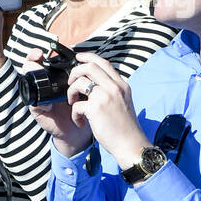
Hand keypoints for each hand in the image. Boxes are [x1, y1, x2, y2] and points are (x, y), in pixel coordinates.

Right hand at [24, 48, 92, 155]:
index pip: (39, 60)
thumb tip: (78, 54)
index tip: (43, 51)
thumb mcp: (80, 85)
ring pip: (28, 81)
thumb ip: (78, 73)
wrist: (78, 127)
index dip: (37, 54)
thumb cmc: (81, 104)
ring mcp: (37, 96)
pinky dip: (38, 99)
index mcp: (51, 76)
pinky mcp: (37, 109)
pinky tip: (46, 98)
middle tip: (38, 55)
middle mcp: (42, 85)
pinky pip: (32, 102)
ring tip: (35, 68)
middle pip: (30, 67)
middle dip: (31, 59)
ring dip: (31, 73)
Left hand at [65, 53, 150, 167]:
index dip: (88, 57)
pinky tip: (80, 122)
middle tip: (70, 83)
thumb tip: (96, 84)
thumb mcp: (123, 102)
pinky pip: (76, 105)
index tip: (78, 57)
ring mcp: (105, 97)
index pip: (104, 63)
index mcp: (121, 85)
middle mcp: (114, 87)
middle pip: (89, 67)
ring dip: (71, 92)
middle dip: (74, 72)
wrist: (130, 143)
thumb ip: (112, 90)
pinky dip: (74, 114)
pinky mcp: (95, 109)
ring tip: (74, 104)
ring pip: (79, 82)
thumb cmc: (124, 127)